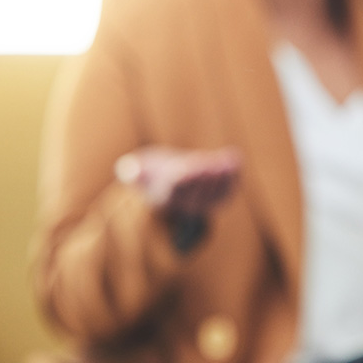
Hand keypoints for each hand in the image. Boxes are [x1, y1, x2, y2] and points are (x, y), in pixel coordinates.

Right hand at [114, 146, 241, 219]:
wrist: (169, 181)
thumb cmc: (151, 173)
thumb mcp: (138, 170)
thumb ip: (132, 171)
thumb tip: (127, 169)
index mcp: (165, 197)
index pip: (174, 190)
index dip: (180, 181)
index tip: (184, 170)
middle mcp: (186, 204)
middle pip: (196, 191)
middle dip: (203, 177)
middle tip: (209, 163)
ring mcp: (204, 202)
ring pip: (214, 192)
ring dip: (222, 177)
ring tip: (228, 161)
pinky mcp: (219, 197)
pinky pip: (228, 189)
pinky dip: (233, 175)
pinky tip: (236, 158)